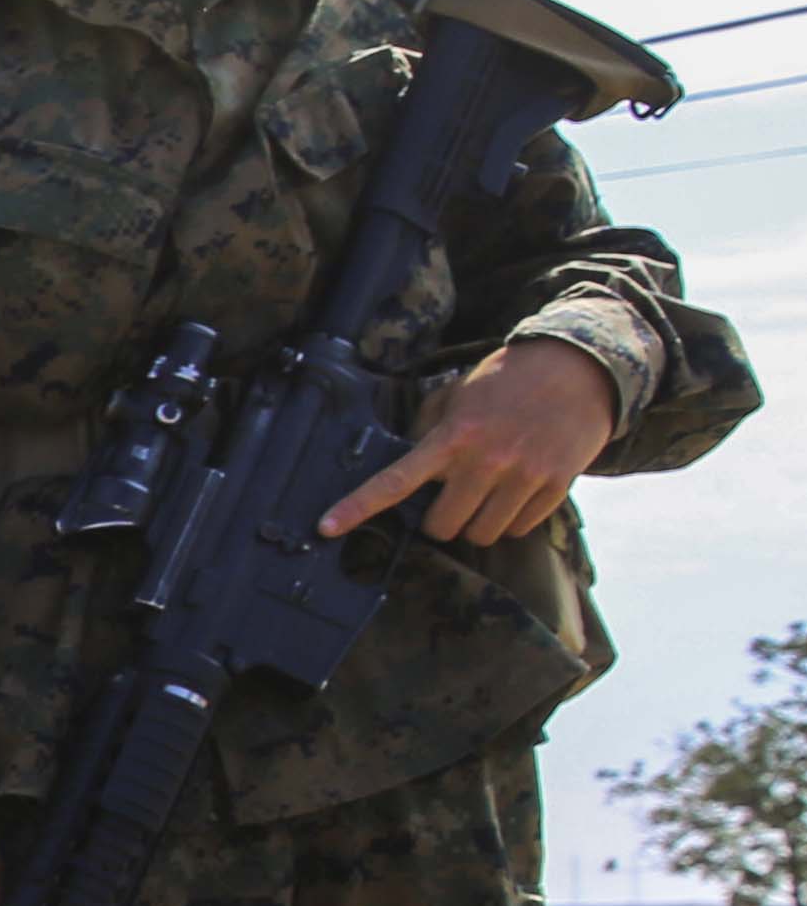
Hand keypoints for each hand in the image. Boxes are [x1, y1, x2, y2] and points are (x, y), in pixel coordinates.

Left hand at [321, 337, 617, 543]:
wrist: (579, 369)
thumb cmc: (508, 382)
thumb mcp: (458, 396)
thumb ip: (428, 431)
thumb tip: (407, 464)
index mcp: (452, 437)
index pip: (395, 482)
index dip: (357, 508)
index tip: (325, 528)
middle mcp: (486, 461)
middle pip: (442, 527)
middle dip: (440, 518)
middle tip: (450, 496)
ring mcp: (523, 477)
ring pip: (481, 535)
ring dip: (475, 523)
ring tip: (485, 493)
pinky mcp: (555, 487)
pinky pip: (518, 530)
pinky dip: (510, 520)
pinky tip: (515, 491)